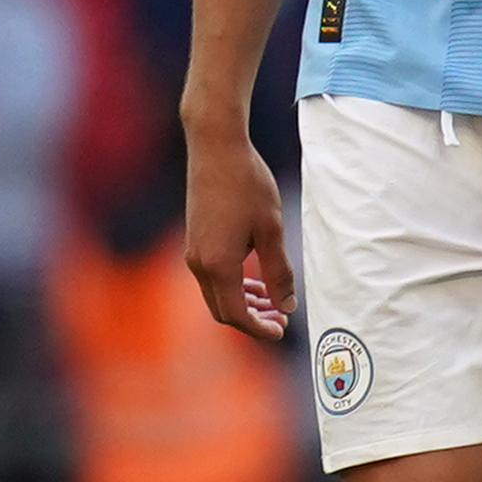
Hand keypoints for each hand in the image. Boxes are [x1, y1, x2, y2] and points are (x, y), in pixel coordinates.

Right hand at [183, 129, 294, 341]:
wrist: (216, 151)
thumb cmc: (248, 186)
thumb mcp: (272, 231)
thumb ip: (279, 272)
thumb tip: (287, 305)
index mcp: (218, 265)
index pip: (236, 314)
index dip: (259, 329)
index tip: (283, 330)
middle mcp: (198, 264)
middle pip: (222, 310)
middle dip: (252, 319)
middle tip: (283, 318)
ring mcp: (193, 253)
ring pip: (217, 294)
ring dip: (244, 303)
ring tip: (274, 301)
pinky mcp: (196, 242)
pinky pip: (213, 277)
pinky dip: (234, 286)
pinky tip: (257, 280)